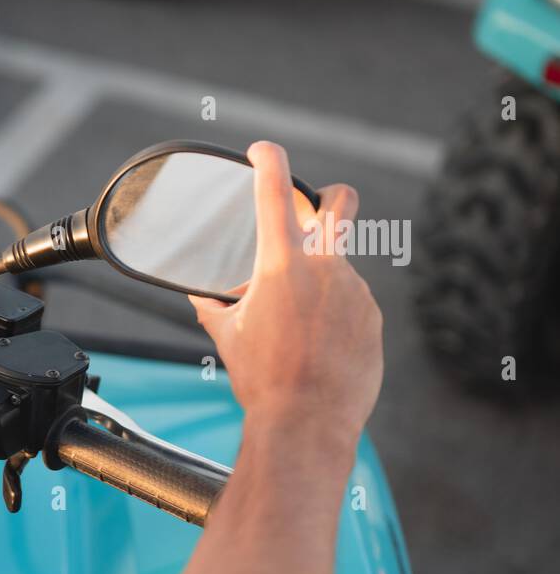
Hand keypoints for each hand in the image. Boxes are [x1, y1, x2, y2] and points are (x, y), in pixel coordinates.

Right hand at [189, 141, 382, 445]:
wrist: (308, 423)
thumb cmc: (262, 381)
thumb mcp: (228, 338)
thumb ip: (214, 308)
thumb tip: (201, 298)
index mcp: (282, 265)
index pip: (275, 191)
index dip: (268, 159)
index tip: (262, 150)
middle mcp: (325, 268)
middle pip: (341, 203)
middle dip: (330, 195)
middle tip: (315, 207)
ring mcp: (355, 292)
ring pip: (338, 268)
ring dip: (318, 283)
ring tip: (296, 329)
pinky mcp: (372, 319)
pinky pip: (351, 304)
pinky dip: (332, 316)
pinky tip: (317, 348)